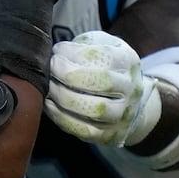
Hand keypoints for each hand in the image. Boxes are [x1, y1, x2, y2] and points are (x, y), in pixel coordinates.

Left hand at [44, 31, 160, 147]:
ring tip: (48, 87)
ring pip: (93, 109)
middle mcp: (130, 88)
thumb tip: (59, 50)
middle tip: (50, 68)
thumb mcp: (101, 45)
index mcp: (127, 61)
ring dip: (63, 97)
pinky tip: (49, 105)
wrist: (129, 101)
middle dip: (68, 74)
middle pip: (101, 82)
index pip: (104, 56)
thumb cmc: (104, 67)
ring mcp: (121, 113)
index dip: (75, 53)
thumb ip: (84, 43)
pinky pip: (84, 129)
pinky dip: (61, 117)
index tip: (57, 51)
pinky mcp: (109, 134)